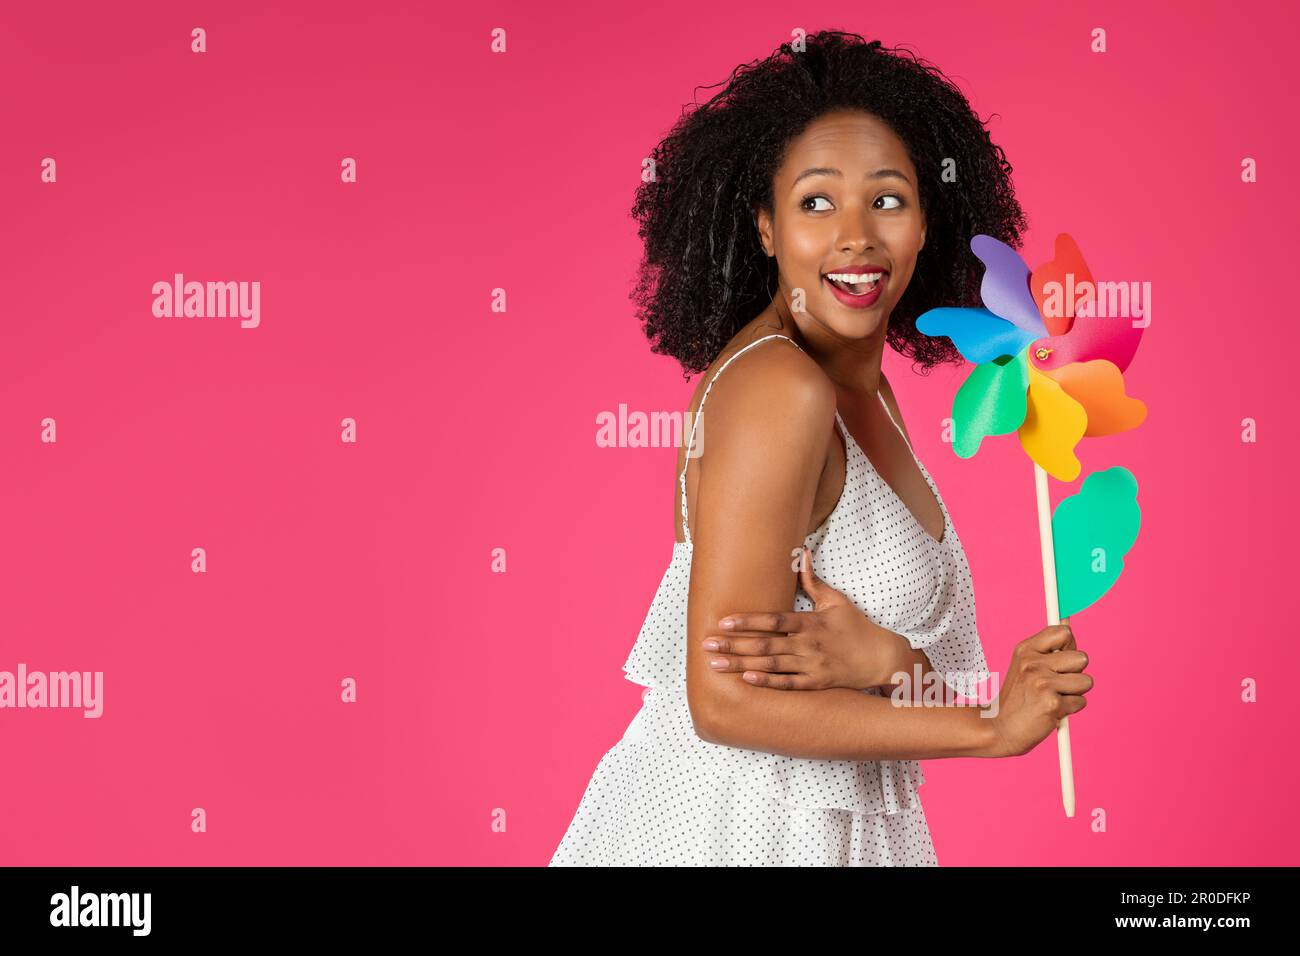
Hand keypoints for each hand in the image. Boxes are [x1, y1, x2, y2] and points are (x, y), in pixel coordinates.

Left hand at [702, 547, 907, 690]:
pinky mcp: (815, 684)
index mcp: (811, 623)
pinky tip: (746, 679)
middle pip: (765, 645)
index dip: (747, 621)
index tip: (723, 622)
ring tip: (716, 664)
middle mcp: (808, 645)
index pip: (773, 621)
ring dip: (741, 664)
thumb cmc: (856, 627)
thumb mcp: (836, 601)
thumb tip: (802, 553)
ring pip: (770, 665)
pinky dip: (767, 682)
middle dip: (733, 645)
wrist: (880, 659)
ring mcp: (811, 666)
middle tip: (706, 645)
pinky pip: (787, 685)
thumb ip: (813, 581)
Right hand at [986, 624, 1092, 756]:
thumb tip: (1068, 621)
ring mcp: (1041, 683)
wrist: (1000, 728)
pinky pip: (1081, 702)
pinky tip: (1051, 711)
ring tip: (1053, 697)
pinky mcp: (1052, 704)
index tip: (1061, 659)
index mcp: (1025, 649)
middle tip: (1056, 684)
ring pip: (1086, 681)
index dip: (1069, 646)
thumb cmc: (1018, 698)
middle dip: (1076, 672)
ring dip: (1075, 692)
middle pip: (1082, 658)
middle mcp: (1032, 663)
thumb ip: (1048, 647)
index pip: (1064, 633)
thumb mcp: (1025, 665)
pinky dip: (1070, 709)